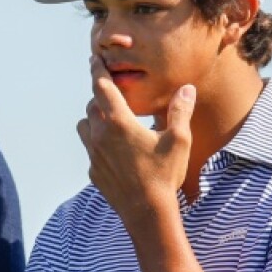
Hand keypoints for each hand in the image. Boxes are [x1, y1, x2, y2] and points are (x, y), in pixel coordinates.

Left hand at [76, 58, 194, 224]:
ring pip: (85, 126)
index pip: (102, 87)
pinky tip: (114, 150)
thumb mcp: (178, 141)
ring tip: (110, 120)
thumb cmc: (164, 175)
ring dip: (94, 118)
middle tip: (112, 93)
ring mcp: (94, 155)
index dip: (97, 69)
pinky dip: (98, 143)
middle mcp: (100, 135)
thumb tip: (186, 89)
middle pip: (92, 105)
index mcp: (119, 122)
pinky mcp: (93, 171)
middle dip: (100, 97)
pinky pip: (90, 149)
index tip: (94, 58)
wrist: (146, 213)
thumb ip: (180, 111)